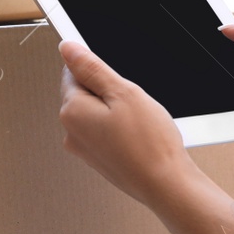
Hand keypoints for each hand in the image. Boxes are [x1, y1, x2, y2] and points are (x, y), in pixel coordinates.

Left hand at [58, 41, 196, 210]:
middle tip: (134, 102)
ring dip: (116, 110)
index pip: (72, 72)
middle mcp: (70, 132)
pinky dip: (120, 129)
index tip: (118, 79)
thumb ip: (91, 68)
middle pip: (85, 93)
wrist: (165, 185)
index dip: (100, 70)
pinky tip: (139, 136)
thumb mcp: (122, 92)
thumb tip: (67, 48)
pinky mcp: (98, 160)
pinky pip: (105, 132)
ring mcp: (83, 149)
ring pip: (97, 113)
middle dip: (109, 91)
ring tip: (139, 122)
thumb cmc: (149, 143)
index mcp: (71, 111)